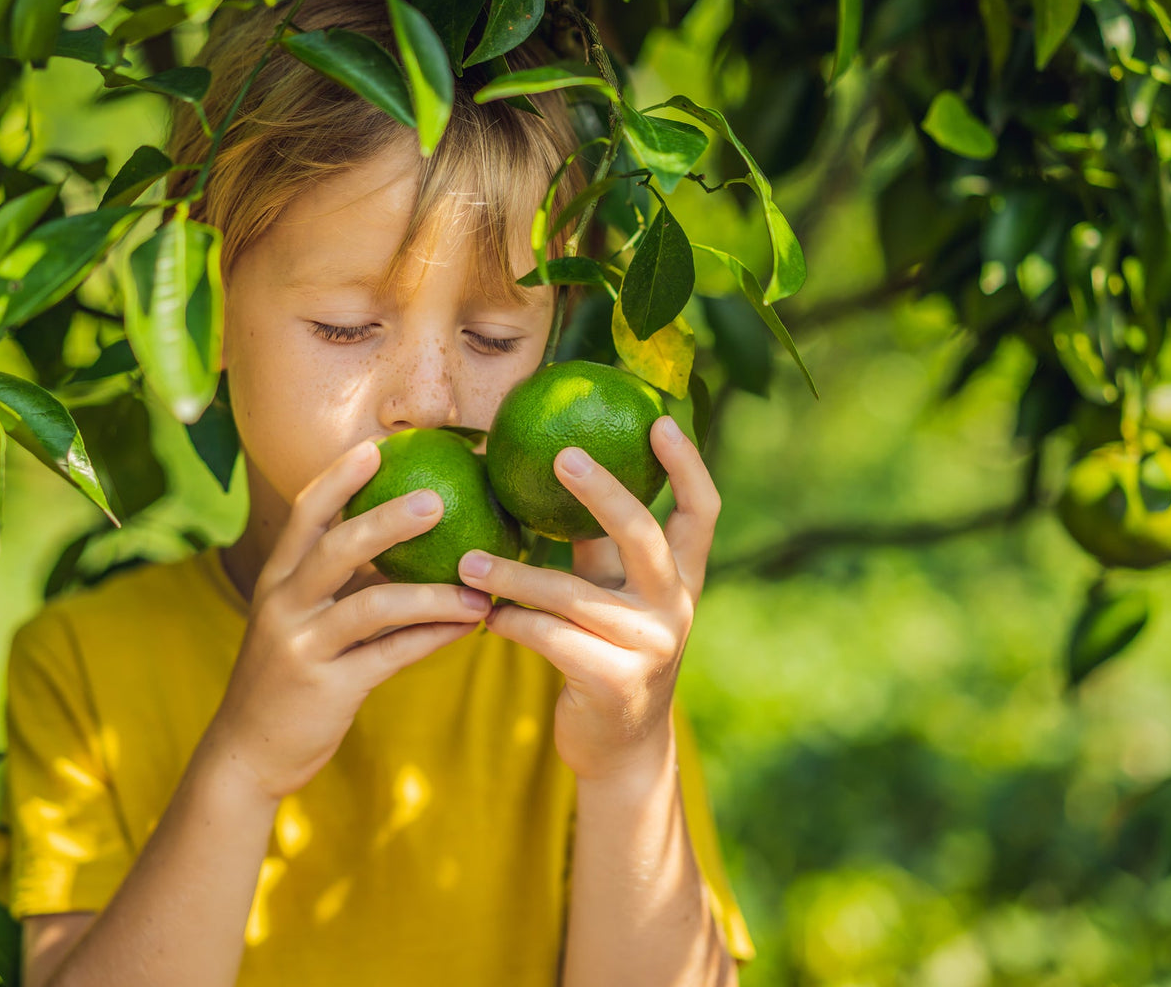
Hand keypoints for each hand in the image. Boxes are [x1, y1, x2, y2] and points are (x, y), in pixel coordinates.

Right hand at [205, 438, 491, 801]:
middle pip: (336, 548)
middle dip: (387, 520)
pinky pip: (390, 655)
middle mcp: (284, 604)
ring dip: (432, 593)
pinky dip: (433, 637)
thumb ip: (340, 582)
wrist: (247, 752)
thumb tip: (406, 540)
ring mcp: (303, 646)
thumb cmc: (288, 675)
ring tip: (478, 588)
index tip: (377, 446)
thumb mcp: (300, 620)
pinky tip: (469, 627)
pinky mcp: (328, 688)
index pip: (304, 514)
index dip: (338, 477)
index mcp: (277, 578)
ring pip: (372, 605)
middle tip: (439, 499)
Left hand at [457, 415, 719, 784]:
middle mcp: (676, 608)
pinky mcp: (613, 682)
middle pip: (642, 536)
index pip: (702, 512)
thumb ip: (597, 546)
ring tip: (468, 559)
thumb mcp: (614, 596)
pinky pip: (549, 638)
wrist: (620, 750)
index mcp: (683, 579)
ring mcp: (649, 647)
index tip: (657, 419)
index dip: (687, 464)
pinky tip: (486, 615)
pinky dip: (511, 622)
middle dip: (602, 492)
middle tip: (560, 455)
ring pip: (572, 594)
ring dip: (514, 574)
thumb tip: (555, 468)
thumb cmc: (607, 652)